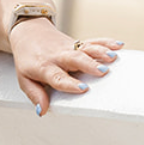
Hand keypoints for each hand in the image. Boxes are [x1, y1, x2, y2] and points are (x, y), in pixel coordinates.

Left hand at [8, 17, 123, 115]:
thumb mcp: (24, 79)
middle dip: (89, 65)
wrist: (27, 34)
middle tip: (103, 71)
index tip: (82, 89)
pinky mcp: (77, 43)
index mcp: (45, 68)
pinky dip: (106, 42)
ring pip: (85, 49)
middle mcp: (58, 57)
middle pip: (74, 60)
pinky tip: (118, 45)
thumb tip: (41, 111)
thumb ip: (35, 95)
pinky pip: (93, 41)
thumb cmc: (28, 60)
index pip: (57, 77)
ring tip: (113, 58)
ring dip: (100, 52)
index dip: (69, 84)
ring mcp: (69, 48)